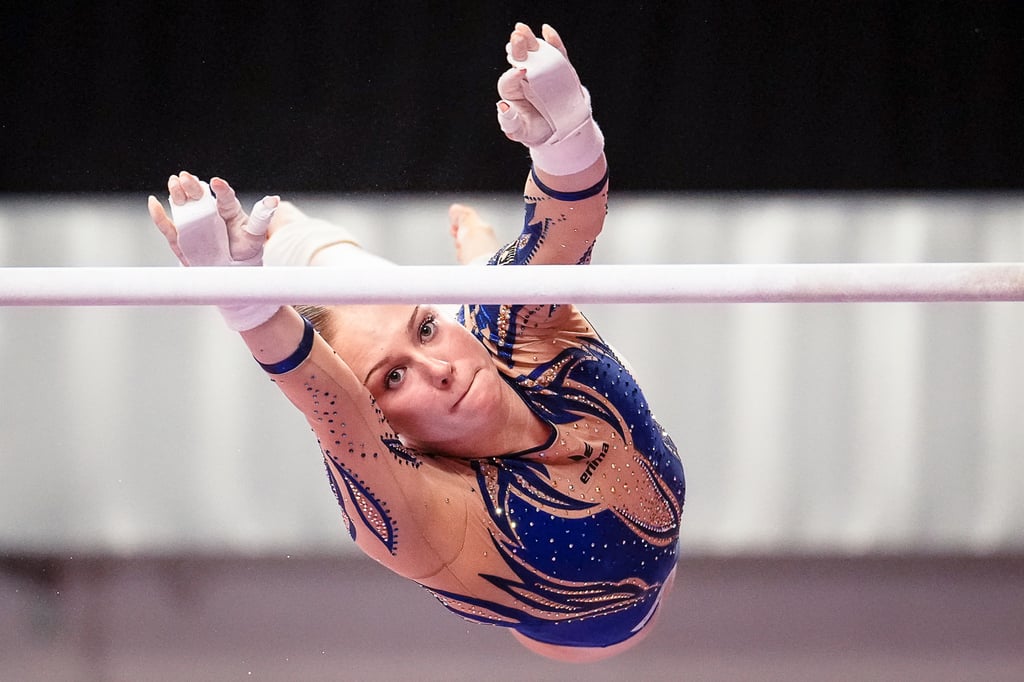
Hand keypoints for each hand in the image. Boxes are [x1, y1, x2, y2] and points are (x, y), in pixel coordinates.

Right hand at [147, 171, 278, 266]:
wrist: (233, 274)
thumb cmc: (246, 251)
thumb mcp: (256, 235)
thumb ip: (262, 217)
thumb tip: (273, 199)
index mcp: (228, 210)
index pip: (224, 196)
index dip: (220, 189)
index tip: (216, 183)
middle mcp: (209, 213)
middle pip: (199, 196)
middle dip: (192, 186)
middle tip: (186, 177)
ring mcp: (194, 224)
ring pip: (182, 206)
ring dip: (176, 193)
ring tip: (173, 183)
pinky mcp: (181, 238)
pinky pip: (168, 226)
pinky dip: (159, 215)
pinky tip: (153, 202)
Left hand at [496, 23, 602, 175]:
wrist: (558, 130)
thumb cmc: (534, 130)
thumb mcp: (521, 131)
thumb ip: (510, 122)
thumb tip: (501, 105)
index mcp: (512, 91)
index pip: (508, 81)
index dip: (512, 76)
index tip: (521, 71)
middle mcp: (524, 78)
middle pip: (518, 59)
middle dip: (517, 48)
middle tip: (516, 37)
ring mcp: (541, 72)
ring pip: (533, 52)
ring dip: (529, 39)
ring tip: (522, 29)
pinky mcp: (558, 69)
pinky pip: (555, 54)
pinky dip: (552, 41)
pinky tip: (546, 30)